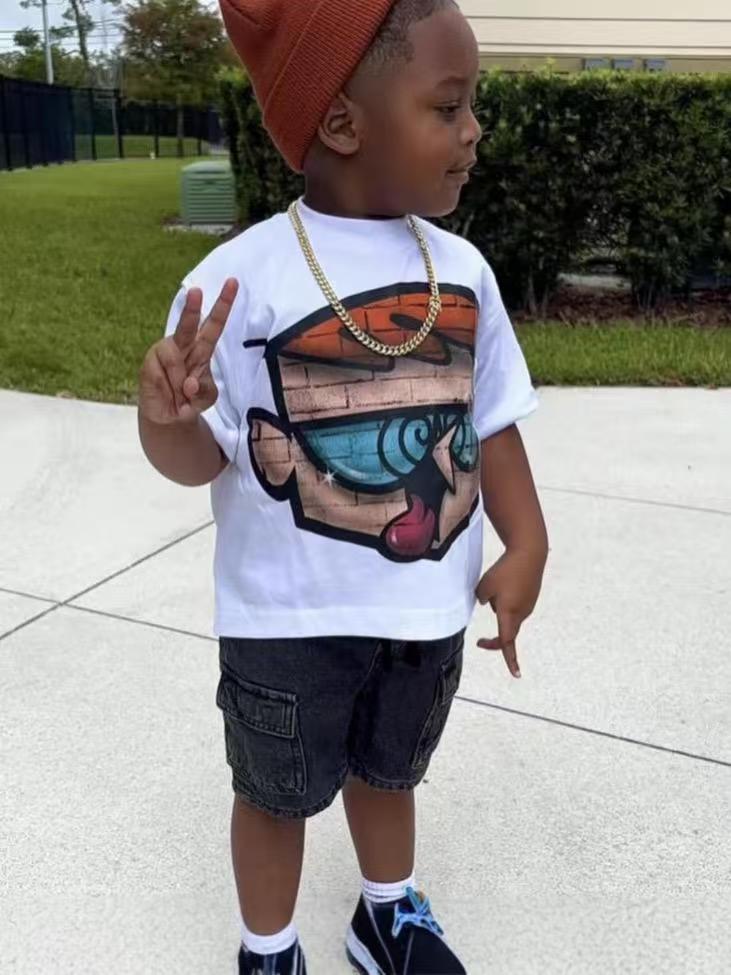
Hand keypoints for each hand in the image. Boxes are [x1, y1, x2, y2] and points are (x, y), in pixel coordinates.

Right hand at [139, 278, 238, 424]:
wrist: (168, 416)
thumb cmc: (190, 400)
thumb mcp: (207, 397)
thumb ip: (205, 390)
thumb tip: (190, 383)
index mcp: (201, 348)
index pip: (214, 324)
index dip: (223, 304)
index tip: (233, 282)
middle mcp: (183, 345)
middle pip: (188, 324)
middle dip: (192, 308)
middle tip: (196, 292)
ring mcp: (164, 352)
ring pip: (175, 357)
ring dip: (180, 381)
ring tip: (180, 394)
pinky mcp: (150, 362)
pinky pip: (164, 372)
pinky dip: (171, 386)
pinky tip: (169, 392)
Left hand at [475, 547, 545, 678]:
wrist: (529, 553)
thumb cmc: (505, 571)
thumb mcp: (484, 586)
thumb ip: (481, 599)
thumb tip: (488, 603)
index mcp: (509, 615)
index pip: (507, 642)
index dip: (510, 659)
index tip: (516, 674)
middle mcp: (521, 613)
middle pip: (505, 630)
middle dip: (494, 635)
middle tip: (480, 641)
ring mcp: (528, 605)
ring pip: (508, 613)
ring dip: (499, 607)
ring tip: (498, 585)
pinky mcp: (531, 596)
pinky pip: (514, 602)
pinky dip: (507, 597)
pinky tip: (508, 579)